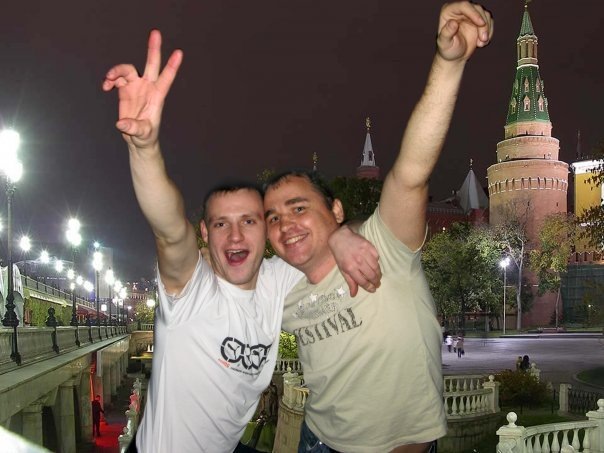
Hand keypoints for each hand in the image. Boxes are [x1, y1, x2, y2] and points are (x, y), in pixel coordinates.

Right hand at [102, 30, 182, 149]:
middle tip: (156, 33)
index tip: (179, 53)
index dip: (172, 66)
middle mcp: (148, 87)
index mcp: (157, 96)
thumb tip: (121, 124)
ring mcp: (136, 87)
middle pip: (151, 64)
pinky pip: (117, 78)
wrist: (137, 139)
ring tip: (108, 81)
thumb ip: (133, 128)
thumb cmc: (145, 137)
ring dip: (116, 71)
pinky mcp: (125, 90)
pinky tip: (105, 87)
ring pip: (128, 69)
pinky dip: (110, 80)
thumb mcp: (142, 134)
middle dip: (153, 49)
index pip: (167, 78)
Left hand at [328, 224, 381, 296]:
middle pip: (371, 275)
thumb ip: (350, 282)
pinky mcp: (369, 246)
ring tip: (378, 276)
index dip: (369, 287)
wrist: (340, 237)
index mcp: (350, 268)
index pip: (363, 281)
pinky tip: (374, 264)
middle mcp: (358, 261)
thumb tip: (353, 294)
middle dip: (376, 282)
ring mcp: (364, 253)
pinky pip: (377, 257)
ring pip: (376, 267)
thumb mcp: (342, 269)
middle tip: (377, 284)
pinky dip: (377, 262)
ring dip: (378, 274)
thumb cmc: (340, 255)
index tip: (373, 289)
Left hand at [437, 2, 493, 61]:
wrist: (455, 56)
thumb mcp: (444, 44)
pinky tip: (482, 43)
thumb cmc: (447, 49)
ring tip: (481, 44)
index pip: (464, 5)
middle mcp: (460, 10)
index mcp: (449, 11)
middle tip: (483, 40)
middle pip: (477, 9)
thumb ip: (446, 33)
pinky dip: (489, 32)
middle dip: (483, 24)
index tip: (481, 24)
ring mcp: (470, 14)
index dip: (474, 13)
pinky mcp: (479, 20)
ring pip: (485, 14)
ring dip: (487, 29)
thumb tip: (453, 23)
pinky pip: (489, 21)